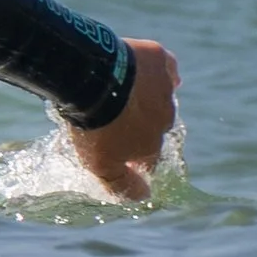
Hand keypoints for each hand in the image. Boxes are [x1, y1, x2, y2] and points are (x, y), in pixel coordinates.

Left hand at [67, 41, 179, 200]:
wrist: (89, 77)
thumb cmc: (92, 124)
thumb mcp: (100, 165)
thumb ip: (123, 185)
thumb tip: (146, 196)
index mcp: (151, 145)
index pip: (149, 160)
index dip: (133, 158)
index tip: (115, 148)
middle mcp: (165, 119)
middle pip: (155, 127)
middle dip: (138, 124)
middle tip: (111, 115)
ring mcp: (165, 89)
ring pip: (161, 97)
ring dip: (145, 97)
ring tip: (118, 91)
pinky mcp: (159, 59)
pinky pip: (166, 68)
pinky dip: (158, 71)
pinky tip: (143, 71)